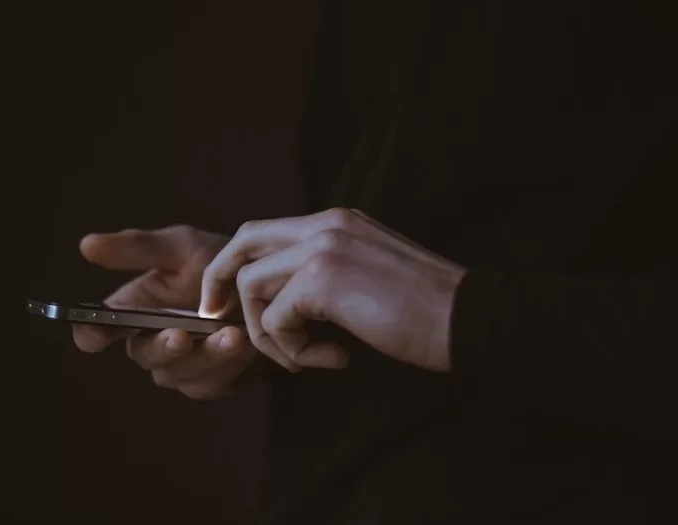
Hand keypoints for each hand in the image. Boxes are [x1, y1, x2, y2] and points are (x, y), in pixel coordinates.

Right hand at [73, 225, 345, 399]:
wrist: (273, 285)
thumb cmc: (218, 262)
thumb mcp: (181, 248)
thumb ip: (138, 248)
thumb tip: (86, 245)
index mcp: (134, 310)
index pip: (97, 329)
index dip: (91, 334)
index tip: (95, 334)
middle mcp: (153, 343)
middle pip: (144, 355)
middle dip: (163, 347)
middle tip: (180, 335)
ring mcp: (183, 368)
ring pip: (182, 374)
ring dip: (207, 357)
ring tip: (233, 336)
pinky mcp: (214, 383)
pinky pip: (215, 383)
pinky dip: (232, 366)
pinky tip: (249, 345)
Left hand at [199, 208, 466, 372]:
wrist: (470, 319)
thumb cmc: (427, 311)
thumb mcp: (369, 275)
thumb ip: (326, 275)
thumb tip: (283, 302)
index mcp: (337, 221)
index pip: (264, 232)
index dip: (237, 266)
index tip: (229, 302)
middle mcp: (325, 224)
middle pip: (242, 242)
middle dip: (219, 282)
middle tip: (217, 318)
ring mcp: (322, 247)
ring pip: (251, 285)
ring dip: (267, 332)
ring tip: (304, 357)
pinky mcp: (323, 279)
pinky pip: (275, 318)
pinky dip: (291, 349)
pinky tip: (331, 359)